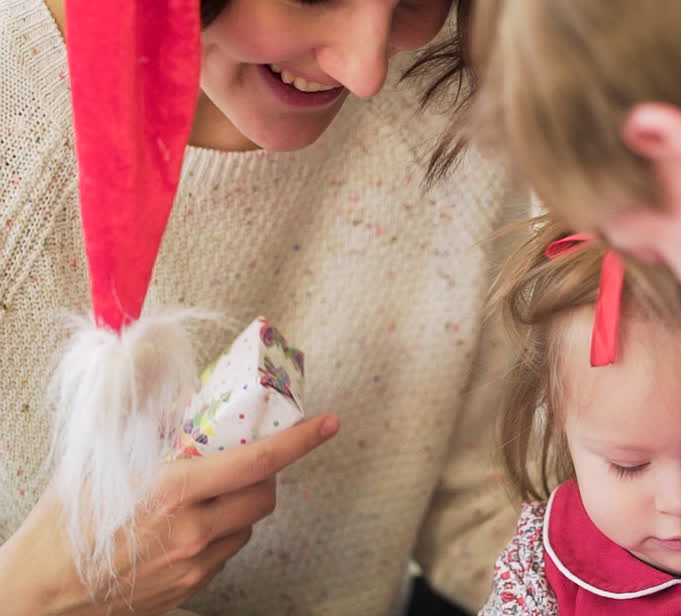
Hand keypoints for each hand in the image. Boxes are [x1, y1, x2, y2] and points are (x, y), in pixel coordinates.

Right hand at [0, 414, 338, 615]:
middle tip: (248, 456)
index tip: (326, 423)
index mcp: (172, 491)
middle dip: (266, 472)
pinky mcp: (191, 586)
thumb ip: (149, 429)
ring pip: (248, 524)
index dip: (298, 440)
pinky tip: (192, 521)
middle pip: (265, 494)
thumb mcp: (100, 464)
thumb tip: (187, 400)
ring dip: (242, 502)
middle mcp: (191, 530)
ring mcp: (194, 562)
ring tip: (209, 491)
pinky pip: (227, 550)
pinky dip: (222, 529)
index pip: (257, 460)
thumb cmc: (64, 526)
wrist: (40, 594)